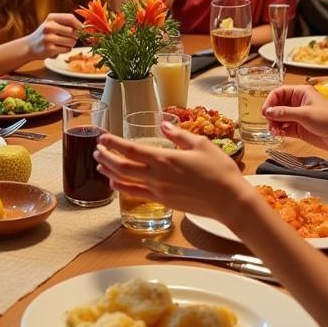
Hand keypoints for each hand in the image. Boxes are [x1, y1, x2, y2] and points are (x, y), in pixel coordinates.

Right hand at [26, 12, 82, 59]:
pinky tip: (58, 48)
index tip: (83, 29)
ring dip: (71, 44)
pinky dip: (66, 50)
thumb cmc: (46, 34)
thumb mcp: (52, 23)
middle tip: (68, 37)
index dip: (79, 24)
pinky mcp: (49, 49)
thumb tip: (86, 27)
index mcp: (51, 18)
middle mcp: (49, 27)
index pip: (70, 18)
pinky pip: (67, 49)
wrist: (30, 46)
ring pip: (72, 41)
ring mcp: (48, 38)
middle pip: (73, 31)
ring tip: (62, 43)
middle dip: (75, 36)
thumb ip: (67, 23)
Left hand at [94, 123, 244, 223]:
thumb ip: (179, 135)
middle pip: (122, 167)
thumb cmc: (219, 171)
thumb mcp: (201, 144)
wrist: (230, 201)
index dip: (113, 143)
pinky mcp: (164, 202)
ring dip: (110, 172)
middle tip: (97, 149)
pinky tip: (117, 184)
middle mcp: (157, 176)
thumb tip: (163, 125)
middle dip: (106, 157)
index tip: (102, 137)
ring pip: (126, 182)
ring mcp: (159, 191)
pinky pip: (137, 194)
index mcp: (164, 159)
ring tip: (100, 165)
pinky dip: (123, 188)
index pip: (130, 150)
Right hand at [262, 84, 327, 151]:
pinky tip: (279, 134)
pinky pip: (285, 128)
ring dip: (274, 124)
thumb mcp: (305, 114)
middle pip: (277, 106)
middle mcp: (298, 103)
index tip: (265, 111)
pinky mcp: (300, 129)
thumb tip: (268, 112)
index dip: (270, 101)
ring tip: (274, 130)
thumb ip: (284, 113)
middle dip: (272, 114)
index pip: (279, 93)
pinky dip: (280, 131)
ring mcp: (299, 116)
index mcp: (301, 93)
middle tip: (269, 122)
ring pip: (279, 118)